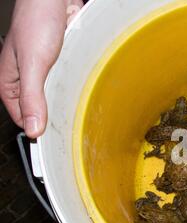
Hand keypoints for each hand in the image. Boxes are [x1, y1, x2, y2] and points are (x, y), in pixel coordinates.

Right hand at [0, 0, 83, 137]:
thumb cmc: (37, 21)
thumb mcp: (34, 64)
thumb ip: (32, 97)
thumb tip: (33, 129)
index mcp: (9, 80)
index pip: (21, 116)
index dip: (36, 127)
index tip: (54, 139)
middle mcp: (24, 77)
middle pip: (38, 107)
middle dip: (52, 114)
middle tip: (69, 123)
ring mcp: (41, 70)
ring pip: (53, 95)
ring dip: (64, 99)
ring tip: (75, 105)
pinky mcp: (57, 62)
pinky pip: (65, 81)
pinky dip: (72, 85)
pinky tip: (79, 87)